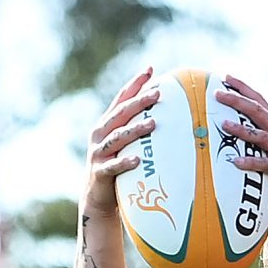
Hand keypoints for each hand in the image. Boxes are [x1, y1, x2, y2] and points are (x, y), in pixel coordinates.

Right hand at [84, 67, 158, 217]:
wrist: (97, 198)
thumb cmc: (117, 167)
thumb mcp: (125, 145)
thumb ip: (138, 129)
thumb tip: (169, 115)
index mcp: (106, 124)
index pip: (121, 99)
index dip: (135, 83)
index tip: (150, 69)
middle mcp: (100, 135)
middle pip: (121, 114)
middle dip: (138, 102)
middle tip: (157, 94)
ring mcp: (98, 153)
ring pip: (118, 137)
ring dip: (135, 129)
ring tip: (153, 123)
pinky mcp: (100, 172)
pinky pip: (113, 166)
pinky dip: (125, 162)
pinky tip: (138, 160)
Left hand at [212, 74, 267, 213]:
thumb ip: (259, 138)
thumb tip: (232, 130)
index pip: (260, 101)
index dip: (244, 88)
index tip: (226, 77)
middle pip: (259, 112)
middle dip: (238, 101)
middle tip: (218, 94)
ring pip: (261, 136)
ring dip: (242, 129)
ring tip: (224, 125)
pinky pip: (265, 164)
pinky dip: (250, 162)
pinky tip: (235, 162)